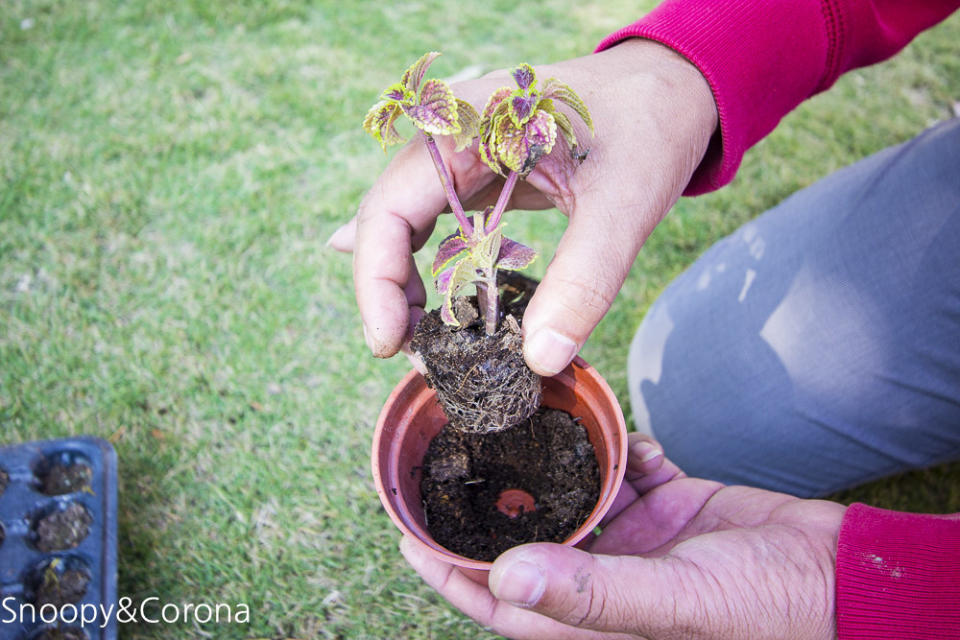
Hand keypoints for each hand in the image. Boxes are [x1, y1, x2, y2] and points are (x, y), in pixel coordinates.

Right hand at [329, 40, 717, 375]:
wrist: (672, 88)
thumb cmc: (650, 128)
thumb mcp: (625, 203)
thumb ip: (583, 279)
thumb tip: (539, 359)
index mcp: (466, 125)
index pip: (388, 209)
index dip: (377, 281)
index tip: (388, 344)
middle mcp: (450, 136)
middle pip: (387, 220)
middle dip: (391, 292)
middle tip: (418, 356)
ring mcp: (463, 154)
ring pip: (409, 225)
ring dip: (409, 284)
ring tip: (425, 340)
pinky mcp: (482, 173)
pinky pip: (440, 222)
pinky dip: (430, 264)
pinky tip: (410, 295)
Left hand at [400, 433, 845, 639]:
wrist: (843, 575)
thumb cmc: (767, 611)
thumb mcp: (674, 602)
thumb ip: (590, 592)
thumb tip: (502, 577)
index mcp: (591, 618)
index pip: (496, 597)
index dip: (446, 566)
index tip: (405, 523)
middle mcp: (604, 577)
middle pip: (527, 533)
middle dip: (493, 495)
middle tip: (454, 447)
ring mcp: (636, 539)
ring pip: (574, 491)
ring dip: (554, 458)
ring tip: (521, 414)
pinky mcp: (668, 504)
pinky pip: (624, 467)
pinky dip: (615, 445)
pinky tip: (611, 425)